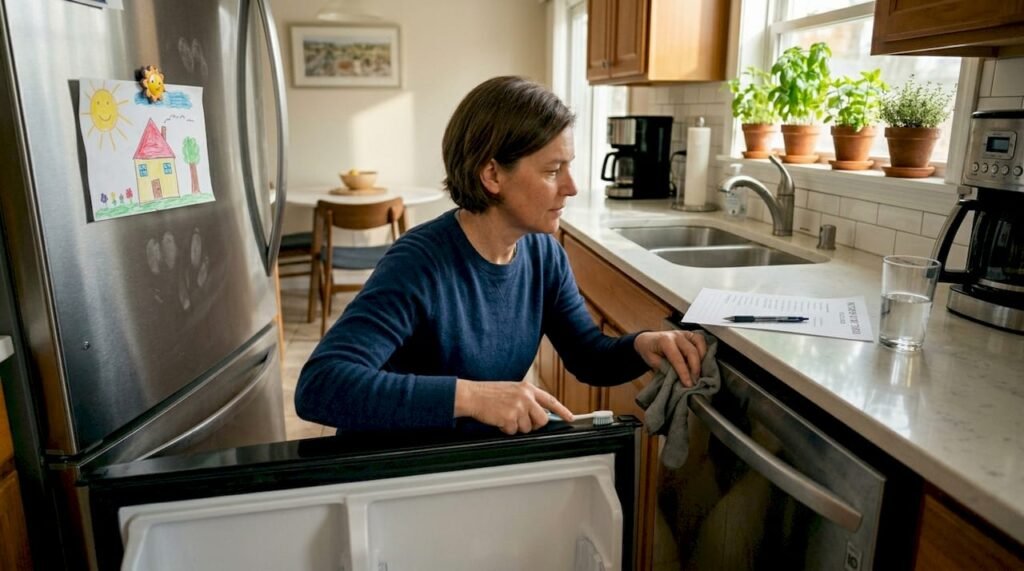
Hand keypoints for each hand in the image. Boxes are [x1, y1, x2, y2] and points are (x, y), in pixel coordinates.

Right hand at [454, 379, 572, 434]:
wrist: (473, 395)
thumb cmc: (489, 394)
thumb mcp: (512, 390)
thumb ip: (527, 399)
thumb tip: (538, 415)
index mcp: (527, 388)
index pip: (550, 400)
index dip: (562, 410)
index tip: (570, 417)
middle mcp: (526, 397)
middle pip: (542, 420)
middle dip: (533, 425)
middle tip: (520, 421)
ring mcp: (518, 407)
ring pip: (527, 428)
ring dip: (516, 427)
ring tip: (504, 416)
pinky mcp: (510, 417)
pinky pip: (513, 431)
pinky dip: (505, 429)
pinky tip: (498, 420)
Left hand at [633, 330, 706, 386]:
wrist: (647, 340)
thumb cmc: (649, 350)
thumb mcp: (652, 361)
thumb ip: (665, 367)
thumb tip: (678, 376)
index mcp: (665, 341)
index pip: (677, 359)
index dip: (684, 372)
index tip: (688, 384)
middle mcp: (676, 335)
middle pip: (691, 351)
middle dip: (695, 368)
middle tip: (695, 380)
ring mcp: (683, 333)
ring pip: (699, 343)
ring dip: (702, 358)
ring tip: (698, 370)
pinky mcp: (689, 334)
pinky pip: (700, 340)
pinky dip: (703, 350)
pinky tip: (701, 360)